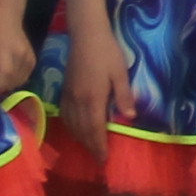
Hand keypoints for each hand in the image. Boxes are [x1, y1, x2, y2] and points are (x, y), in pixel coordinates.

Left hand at [0, 18, 35, 106]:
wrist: (5, 11)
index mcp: (6, 49)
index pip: (5, 75)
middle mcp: (20, 53)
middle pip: (15, 80)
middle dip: (3, 89)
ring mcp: (28, 54)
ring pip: (22, 78)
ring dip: (11, 85)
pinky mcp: (32, 55)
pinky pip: (28, 73)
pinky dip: (19, 78)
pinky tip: (10, 78)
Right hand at [62, 32, 118, 150]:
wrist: (86, 35)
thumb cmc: (107, 52)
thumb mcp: (120, 73)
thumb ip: (124, 96)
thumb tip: (130, 117)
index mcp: (92, 99)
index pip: (94, 129)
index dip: (99, 146)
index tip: (104, 159)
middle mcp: (77, 101)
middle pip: (82, 130)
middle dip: (90, 146)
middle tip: (99, 158)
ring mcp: (69, 95)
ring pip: (72, 124)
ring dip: (80, 138)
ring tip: (90, 147)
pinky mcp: (65, 90)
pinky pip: (66, 115)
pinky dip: (71, 126)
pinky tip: (77, 129)